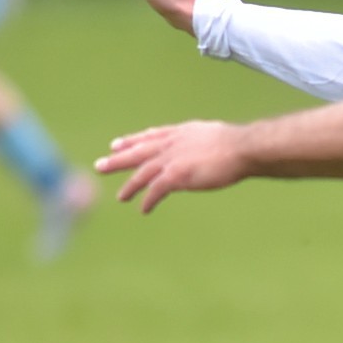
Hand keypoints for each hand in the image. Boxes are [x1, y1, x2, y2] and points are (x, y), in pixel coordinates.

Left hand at [95, 120, 249, 212]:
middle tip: (101, 165)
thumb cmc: (236, 144)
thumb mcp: (212, 136)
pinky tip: (143, 209)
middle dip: (118, 159)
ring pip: (142, 172)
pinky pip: (156, 190)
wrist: (242, 148)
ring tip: (121, 197)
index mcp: (180, 133)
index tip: (117, 144)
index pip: (150, 136)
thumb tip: (204, 149)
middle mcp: (171, 144)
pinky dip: (148, 200)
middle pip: (138, 152)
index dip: (132, 141)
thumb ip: (200, 142)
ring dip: (130, 186)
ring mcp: (172, 159)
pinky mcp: (176, 175)